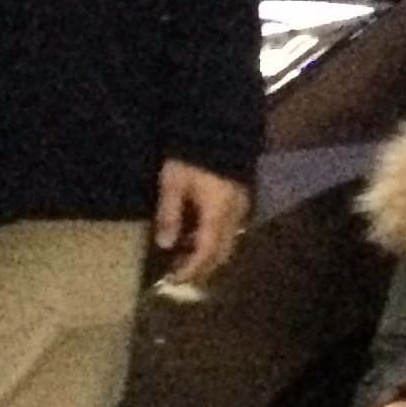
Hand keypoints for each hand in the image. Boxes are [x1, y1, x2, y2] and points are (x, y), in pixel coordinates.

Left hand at [153, 159, 251, 289]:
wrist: (217, 125)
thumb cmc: (190, 154)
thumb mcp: (173, 182)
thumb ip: (170, 214)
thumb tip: (164, 245)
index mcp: (219, 212)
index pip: (207, 252)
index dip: (191, 270)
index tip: (173, 281)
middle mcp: (235, 214)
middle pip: (222, 252)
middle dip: (201, 268)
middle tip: (178, 275)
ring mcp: (241, 206)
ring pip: (228, 242)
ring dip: (207, 254)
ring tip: (184, 257)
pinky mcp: (240, 198)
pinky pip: (229, 229)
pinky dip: (213, 239)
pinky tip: (196, 236)